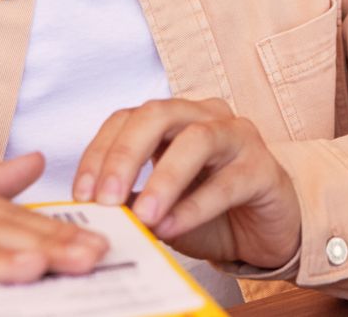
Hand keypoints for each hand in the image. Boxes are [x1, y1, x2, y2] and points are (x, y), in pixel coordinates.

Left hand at [72, 98, 300, 269]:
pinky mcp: (264, 168)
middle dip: (125, 155)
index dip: (99, 152)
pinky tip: (172, 226)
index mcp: (173, 120)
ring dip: (163, 179)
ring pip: (196, 140)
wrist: (265, 233)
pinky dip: (195, 206)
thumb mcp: (160, 207)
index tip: (82, 193)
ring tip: (144, 216)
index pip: (126, 119)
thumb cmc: (210, 213)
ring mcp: (238, 137)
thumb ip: (132, 201)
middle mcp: (204, 117)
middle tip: (106, 198)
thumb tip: (93, 208)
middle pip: (158, 114)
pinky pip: (227, 182)